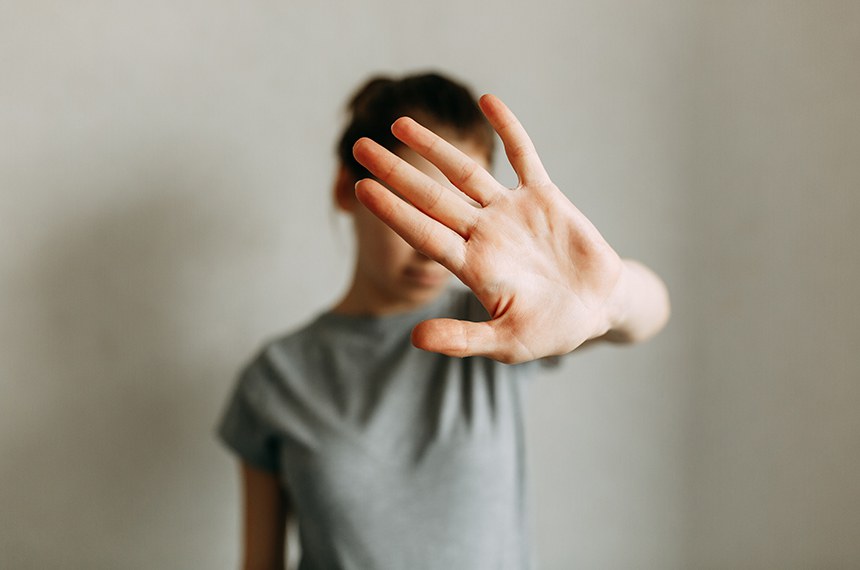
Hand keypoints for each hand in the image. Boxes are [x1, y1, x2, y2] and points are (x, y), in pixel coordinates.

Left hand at [352, 94, 624, 363]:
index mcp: (473, 266)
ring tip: (399, 124)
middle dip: (396, 172)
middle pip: (432, 196)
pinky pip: (523, 155)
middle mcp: (484, 233)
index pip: (423, 232)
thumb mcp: (507, 342)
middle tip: (360, 147)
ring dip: (433, 147)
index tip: (361, 188)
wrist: (598, 309)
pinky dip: (508, 128)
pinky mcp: (543, 197)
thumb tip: (415, 339)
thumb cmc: (551, 331)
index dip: (393, 210)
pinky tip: (486, 99)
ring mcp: (511, 212)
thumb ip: (463, 339)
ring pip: (465, 172)